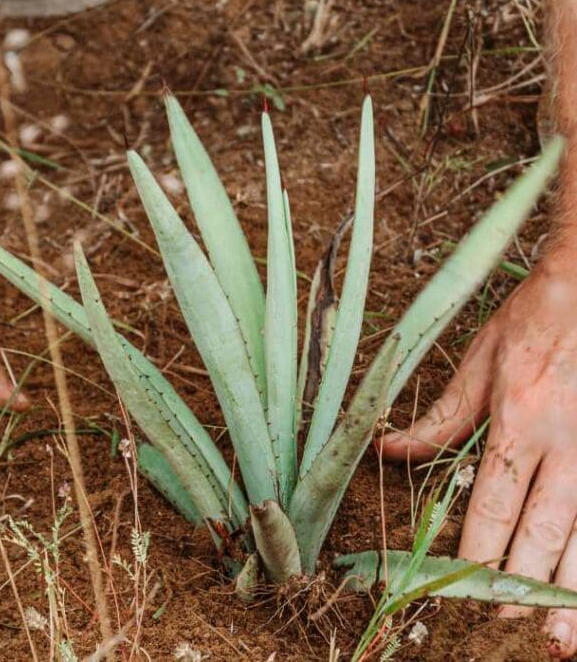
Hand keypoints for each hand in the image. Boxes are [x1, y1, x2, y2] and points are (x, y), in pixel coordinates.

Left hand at [381, 247, 576, 657]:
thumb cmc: (538, 318)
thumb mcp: (480, 359)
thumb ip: (441, 416)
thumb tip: (389, 451)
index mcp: (518, 419)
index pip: (492, 501)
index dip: (477, 549)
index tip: (462, 587)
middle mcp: (566, 441)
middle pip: (544, 527)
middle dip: (525, 581)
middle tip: (511, 626)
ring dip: (575, 587)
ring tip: (563, 636)